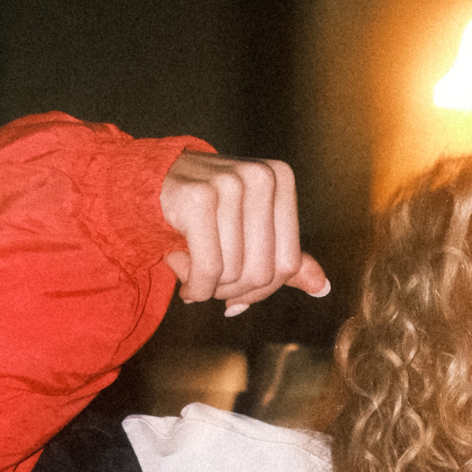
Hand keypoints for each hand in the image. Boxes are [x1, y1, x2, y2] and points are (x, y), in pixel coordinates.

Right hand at [159, 152, 330, 314]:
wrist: (148, 185)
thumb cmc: (204, 212)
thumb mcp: (249, 229)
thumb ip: (285, 259)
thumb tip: (323, 287)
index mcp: (280, 178)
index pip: (288, 262)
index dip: (263, 290)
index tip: (239, 295)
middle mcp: (260, 176)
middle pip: (263, 271)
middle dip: (235, 292)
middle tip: (213, 288)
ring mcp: (229, 183)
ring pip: (235, 272)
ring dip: (211, 289)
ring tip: (195, 277)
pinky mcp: (198, 197)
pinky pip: (209, 268)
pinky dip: (196, 288)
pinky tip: (187, 286)